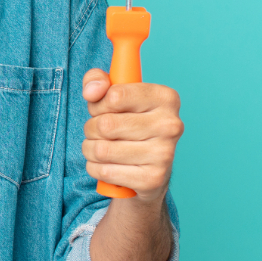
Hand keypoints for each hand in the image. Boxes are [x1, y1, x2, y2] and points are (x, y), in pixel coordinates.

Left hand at [81, 69, 182, 202]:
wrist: (147, 169)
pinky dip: (96, 168)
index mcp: (165, 98)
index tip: (104, 109)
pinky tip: (107, 165)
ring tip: (100, 148)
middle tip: (99, 131)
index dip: (99, 104)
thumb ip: (97, 81)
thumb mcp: (112, 95)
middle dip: (91, 128)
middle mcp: (170, 125)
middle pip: (105, 125)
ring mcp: (164, 154)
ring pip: (101, 150)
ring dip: (90, 149)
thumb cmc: (127, 124)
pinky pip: (104, 171)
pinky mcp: (152, 179)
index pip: (115, 96)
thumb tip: (91, 91)